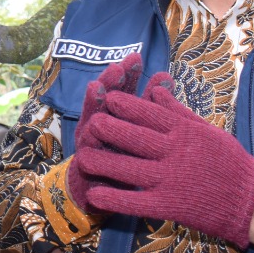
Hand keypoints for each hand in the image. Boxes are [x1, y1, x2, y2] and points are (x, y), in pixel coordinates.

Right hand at [64, 52, 143, 212]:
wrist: (98, 195)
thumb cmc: (124, 161)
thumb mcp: (138, 133)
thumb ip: (150, 107)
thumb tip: (167, 76)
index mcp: (116, 118)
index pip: (123, 92)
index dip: (128, 76)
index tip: (137, 57)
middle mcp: (100, 126)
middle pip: (105, 100)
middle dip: (110, 83)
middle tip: (117, 67)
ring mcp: (90, 144)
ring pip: (92, 120)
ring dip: (94, 103)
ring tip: (97, 87)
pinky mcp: (86, 165)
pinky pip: (88, 150)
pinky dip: (90, 140)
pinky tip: (92, 128)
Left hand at [76, 75, 253, 247]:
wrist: (252, 200)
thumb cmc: (230, 161)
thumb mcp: (206, 129)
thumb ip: (178, 111)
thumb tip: (156, 88)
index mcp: (183, 132)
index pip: (149, 114)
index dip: (126, 106)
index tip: (108, 98)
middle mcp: (174, 152)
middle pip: (133, 138)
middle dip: (108, 129)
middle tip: (90, 123)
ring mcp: (170, 179)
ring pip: (128, 168)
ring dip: (102, 163)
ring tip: (82, 158)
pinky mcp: (169, 205)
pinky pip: (136, 201)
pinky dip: (114, 199)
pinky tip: (95, 196)